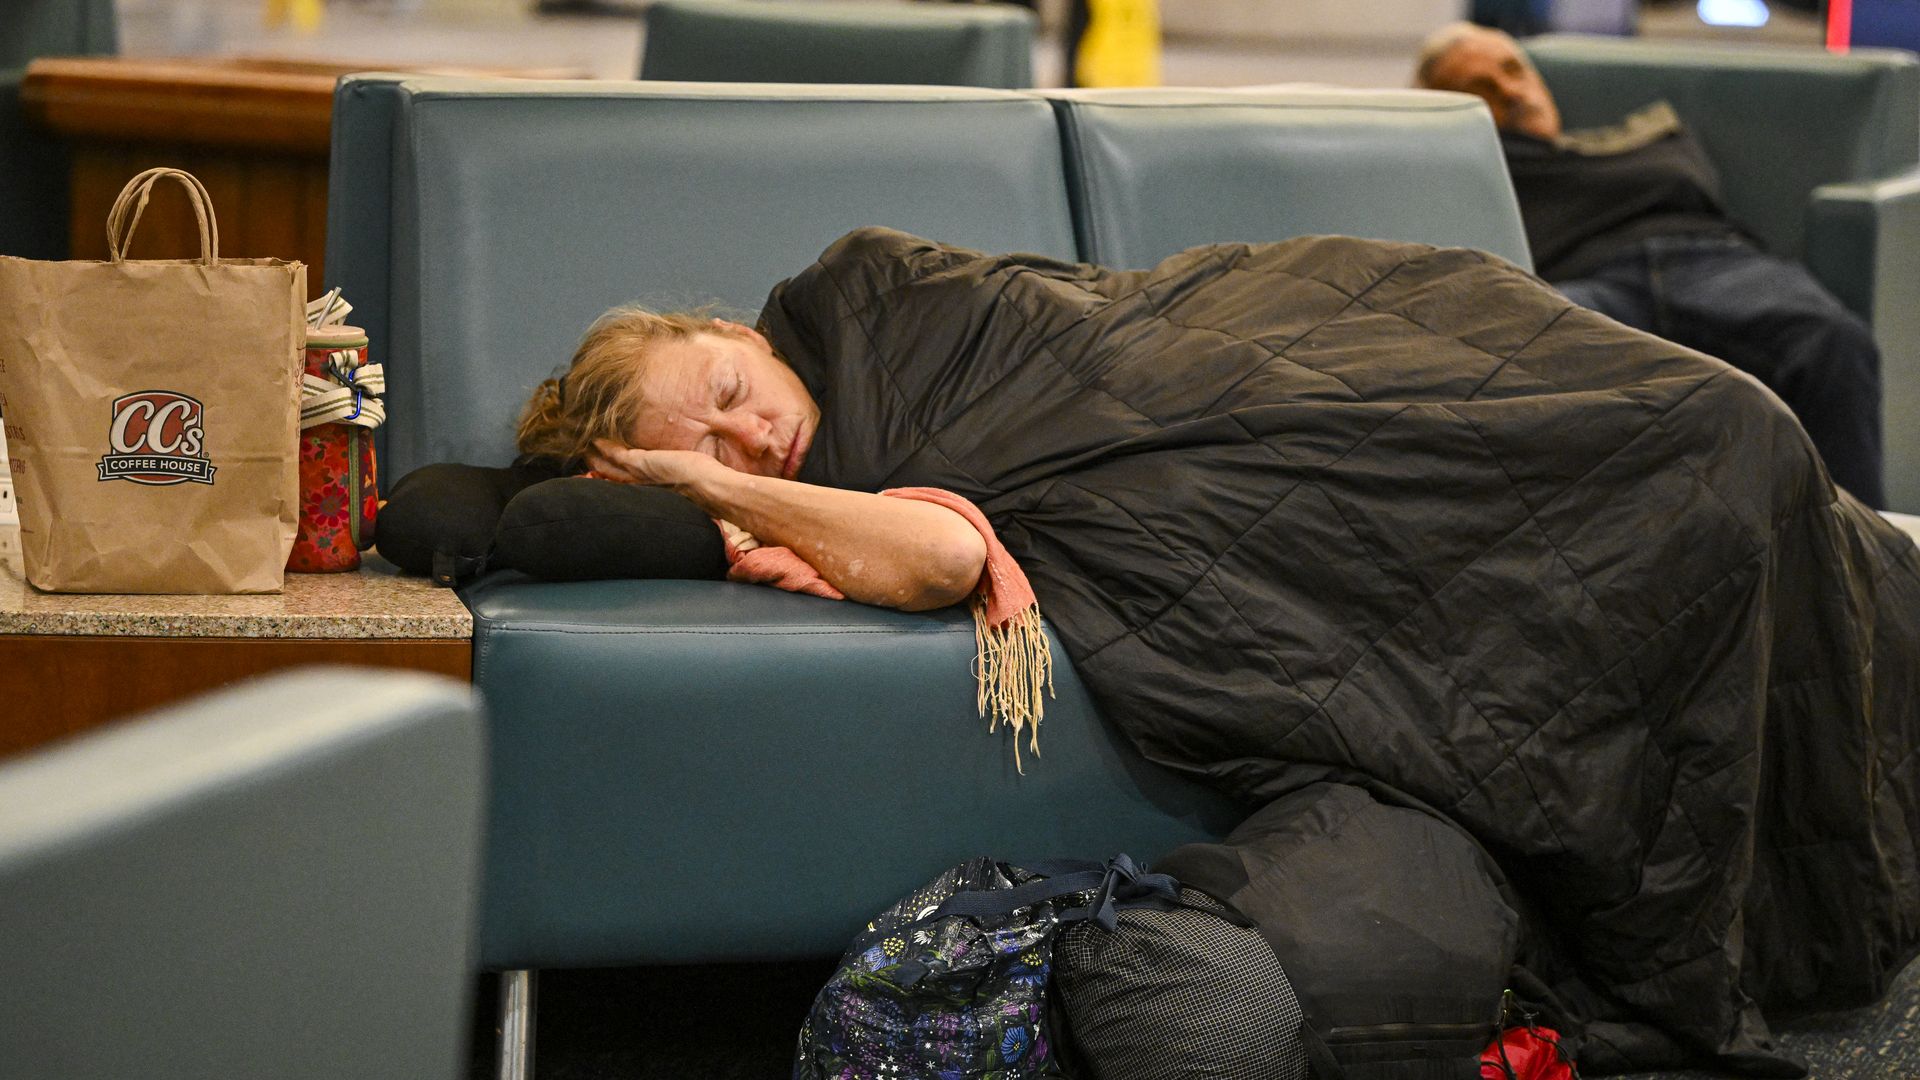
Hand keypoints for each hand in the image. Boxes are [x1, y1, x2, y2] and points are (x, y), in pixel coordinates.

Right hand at [587, 440, 724, 491]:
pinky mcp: (642, 464)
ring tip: (585, 448)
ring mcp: (640, 476)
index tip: (605, 472)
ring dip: (596, 457)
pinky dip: (605, 447)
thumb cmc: (709, 488)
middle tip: (584, 458)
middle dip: (599, 469)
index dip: (616, 479)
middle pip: (612, 478)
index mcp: (654, 492)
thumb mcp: (693, 484)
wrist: (713, 491)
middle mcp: (643, 487)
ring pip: (610, 467)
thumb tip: (695, 477)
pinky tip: (596, 440)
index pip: (629, 486)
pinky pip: (617, 454)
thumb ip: (686, 482)